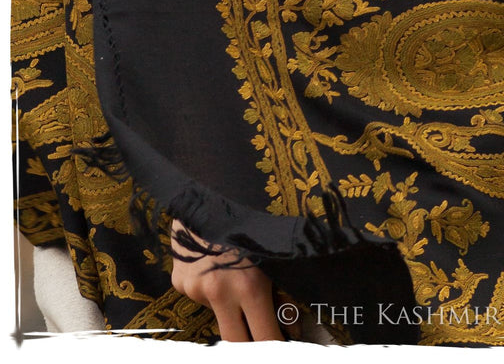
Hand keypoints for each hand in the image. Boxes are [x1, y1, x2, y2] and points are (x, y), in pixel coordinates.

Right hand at [170, 220, 299, 340]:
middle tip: (259, 331)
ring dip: (227, 307)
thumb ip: (281, 294)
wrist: (207, 192)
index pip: (265, 339)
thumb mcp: (271, 255)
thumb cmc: (248, 218)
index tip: (281, 345)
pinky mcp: (178, 282)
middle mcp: (220, 292)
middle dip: (249, 343)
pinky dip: (208, 288)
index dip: (275, 345)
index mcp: (250, 286)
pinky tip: (213, 262)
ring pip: (216, 315)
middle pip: (235, 344)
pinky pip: (198, 295)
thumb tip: (291, 330)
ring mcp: (195, 288)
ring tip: (232, 273)